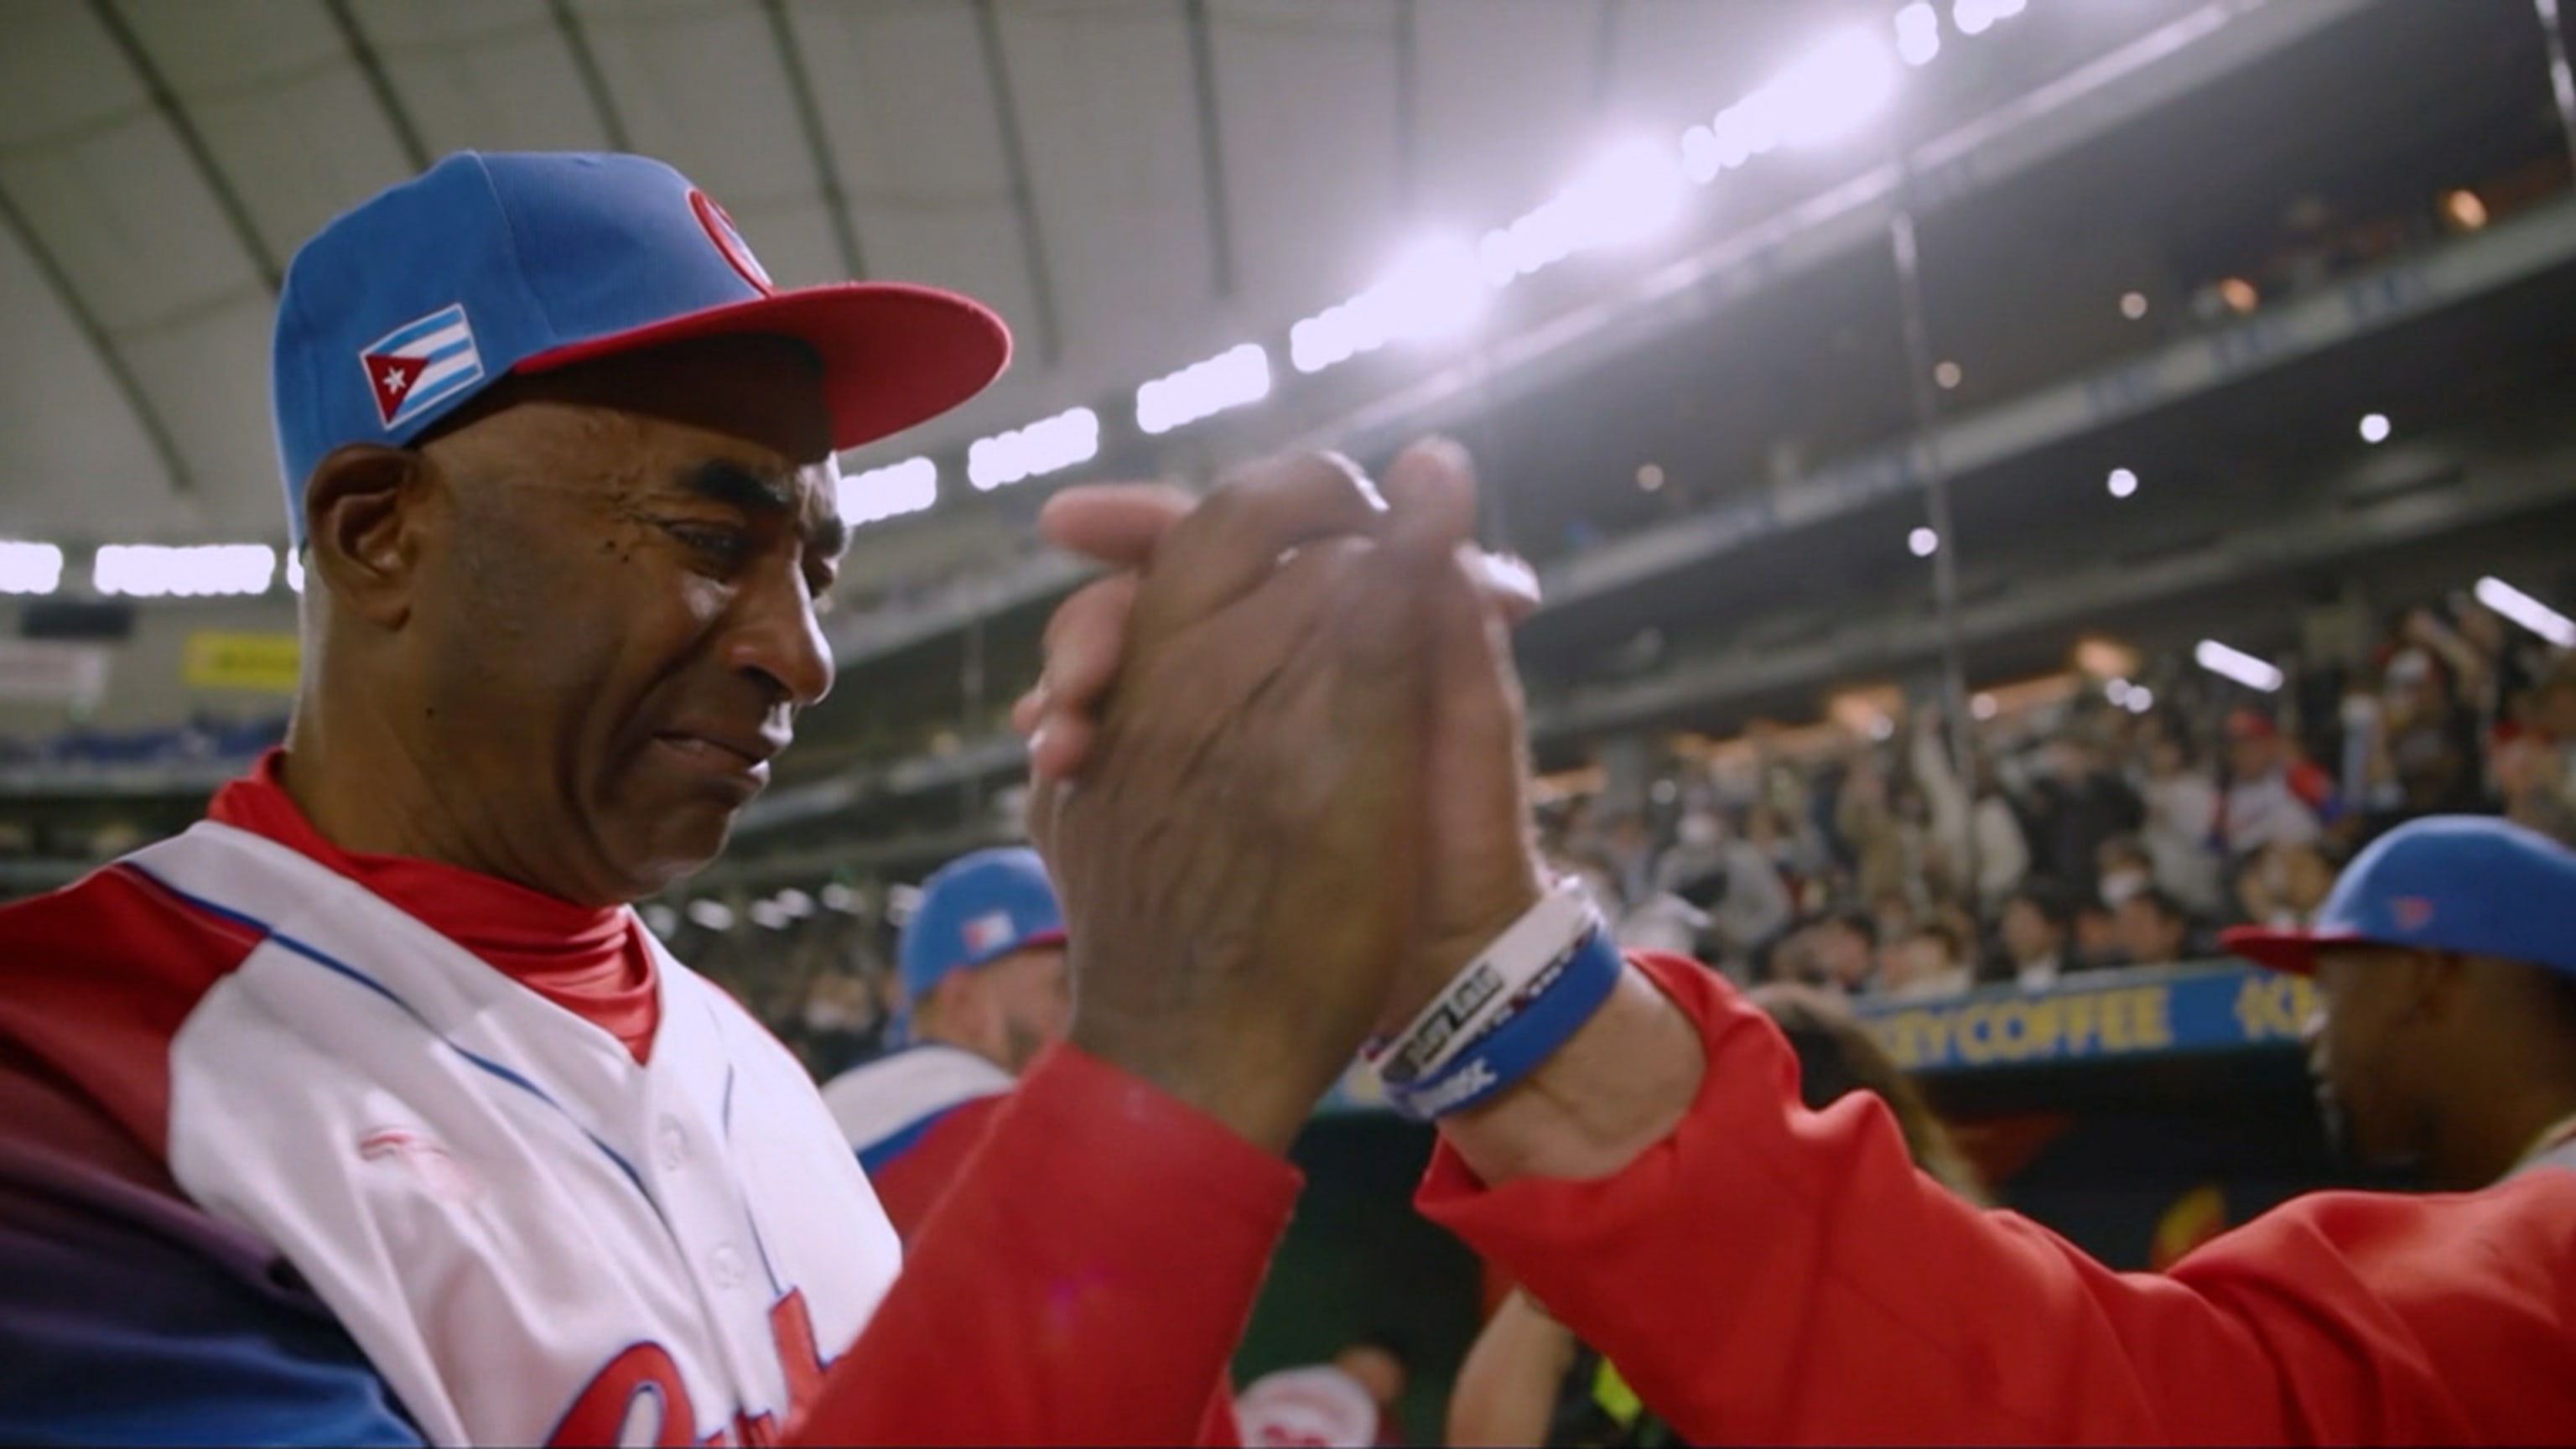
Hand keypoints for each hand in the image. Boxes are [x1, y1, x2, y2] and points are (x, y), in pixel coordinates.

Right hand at [1026, 442, 1705, 1182]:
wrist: (1436, 958)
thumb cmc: (1463, 821)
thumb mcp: (1462, 700)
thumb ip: (1443, 589)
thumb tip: (1434, 460)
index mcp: (1323, 617)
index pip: (1216, 538)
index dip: (1139, 521)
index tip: (1070, 522)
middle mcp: (1257, 655)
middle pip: (1141, 598)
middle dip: (1091, 619)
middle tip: (1073, 673)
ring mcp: (1212, 722)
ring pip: (1114, 668)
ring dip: (1075, 679)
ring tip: (1058, 733)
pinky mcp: (1186, 788)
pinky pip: (1109, 744)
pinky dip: (1076, 740)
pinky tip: (1056, 758)